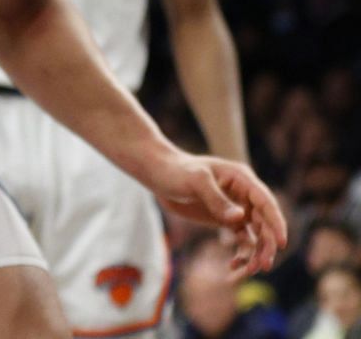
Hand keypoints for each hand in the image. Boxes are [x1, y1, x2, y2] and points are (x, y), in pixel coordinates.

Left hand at [144, 150, 285, 274]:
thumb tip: (240, 218)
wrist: (159, 174)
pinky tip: (233, 266)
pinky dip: (242, 253)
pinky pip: (241, 239)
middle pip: (265, 222)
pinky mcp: (226, 219)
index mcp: (242, 179)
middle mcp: (244, 195)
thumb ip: (216, 199)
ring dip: (256, 253)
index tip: (282, 243)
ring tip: (249, 271)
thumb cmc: (176, 171)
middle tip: (263, 265)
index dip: (276, 222)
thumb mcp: (195, 181)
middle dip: (267, 244)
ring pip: (256, 234)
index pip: (265, 202)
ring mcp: (236, 208)